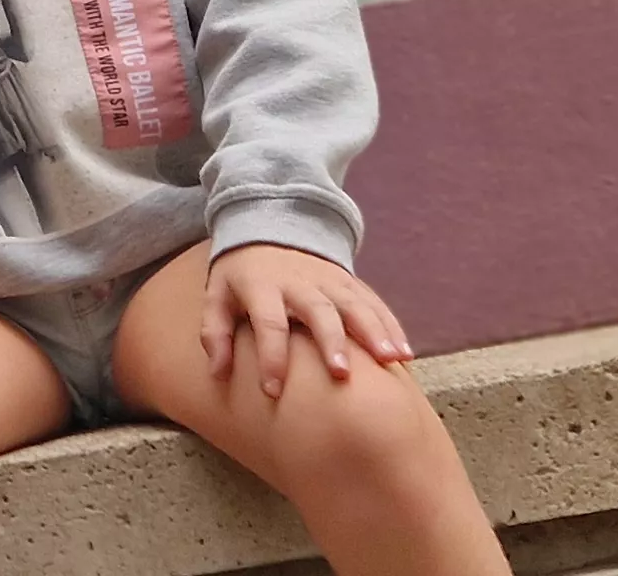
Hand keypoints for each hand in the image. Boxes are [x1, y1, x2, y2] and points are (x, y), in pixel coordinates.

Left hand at [199, 243, 417, 399]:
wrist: (269, 225)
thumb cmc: (240, 276)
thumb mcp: (216, 295)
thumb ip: (214, 334)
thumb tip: (217, 372)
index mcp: (261, 286)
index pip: (267, 323)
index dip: (270, 357)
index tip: (272, 392)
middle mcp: (299, 281)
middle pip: (318, 311)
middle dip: (331, 342)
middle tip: (341, 375)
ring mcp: (328, 279)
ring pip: (355, 305)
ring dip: (373, 332)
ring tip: (391, 360)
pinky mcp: (349, 280)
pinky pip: (373, 302)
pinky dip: (390, 326)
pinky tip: (403, 354)